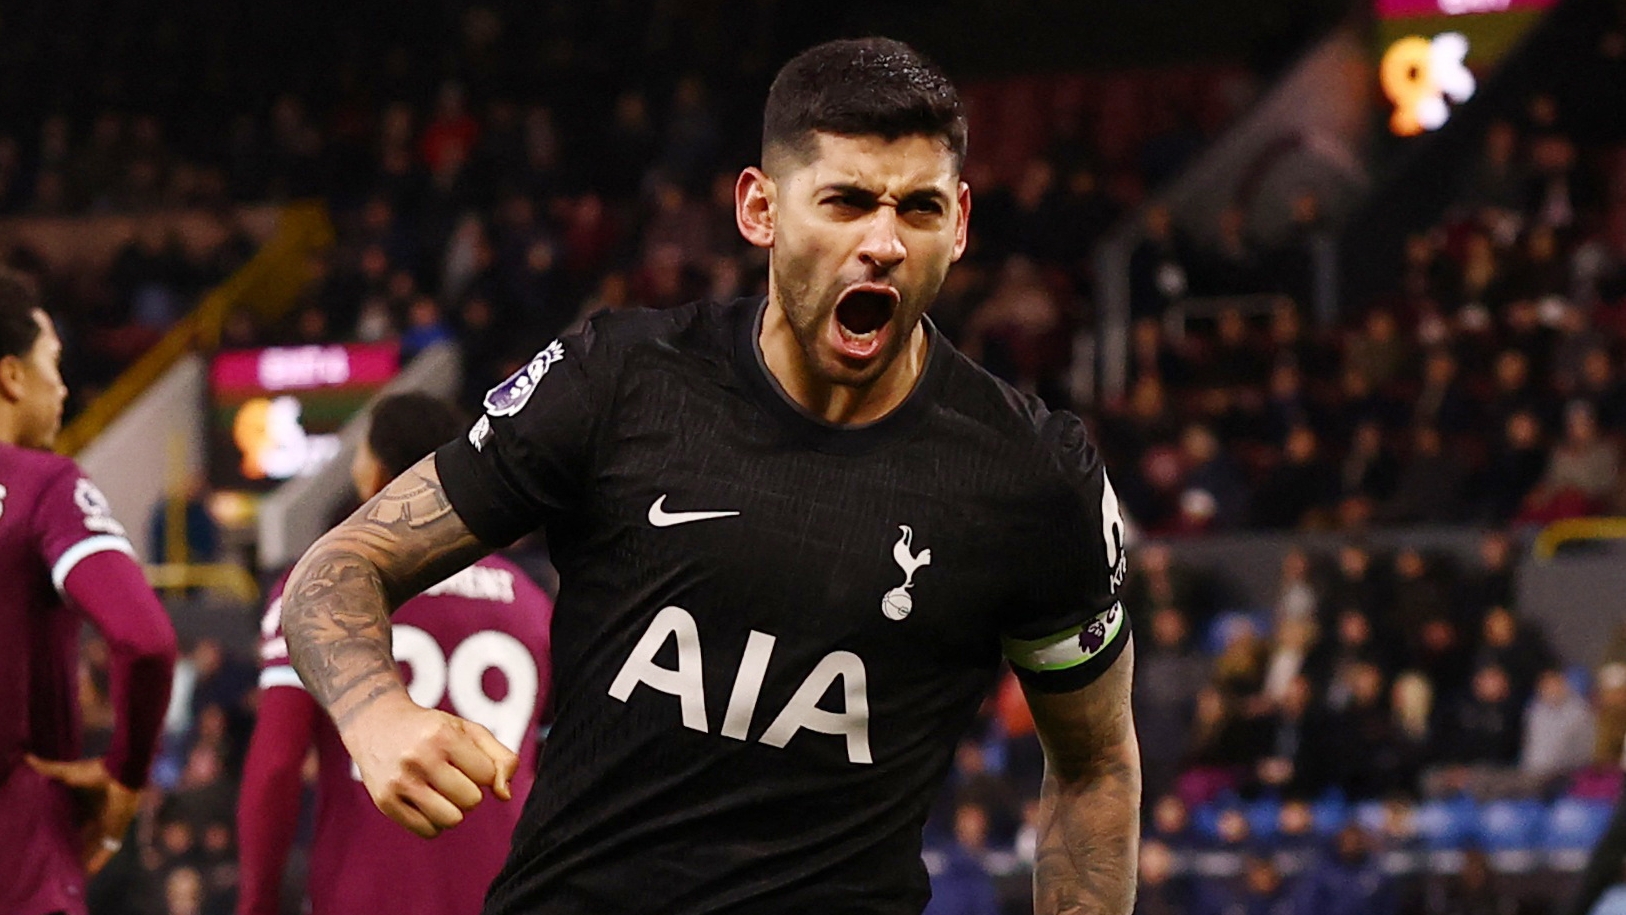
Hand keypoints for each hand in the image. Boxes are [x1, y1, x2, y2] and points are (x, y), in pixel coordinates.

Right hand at [25, 754, 139, 875]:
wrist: (122, 772)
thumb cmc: (96, 771)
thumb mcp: (67, 772)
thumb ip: (48, 768)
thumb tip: (27, 758)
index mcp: (85, 804)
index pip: (71, 822)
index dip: (60, 830)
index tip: (46, 840)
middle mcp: (95, 816)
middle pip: (81, 836)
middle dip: (70, 847)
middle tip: (54, 860)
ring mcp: (106, 825)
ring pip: (92, 847)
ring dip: (82, 858)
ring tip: (67, 872)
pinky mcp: (115, 832)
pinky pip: (106, 851)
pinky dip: (98, 862)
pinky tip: (88, 875)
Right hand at [338, 691, 519, 837]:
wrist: (376, 724)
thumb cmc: (432, 730)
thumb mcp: (468, 730)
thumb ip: (500, 758)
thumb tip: (505, 795)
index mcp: (443, 736)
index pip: (487, 775)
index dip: (482, 771)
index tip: (465, 761)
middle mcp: (419, 758)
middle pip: (471, 801)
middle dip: (469, 792)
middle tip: (453, 778)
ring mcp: (399, 781)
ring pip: (451, 820)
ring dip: (454, 810)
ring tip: (441, 792)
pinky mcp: (385, 802)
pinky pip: (428, 831)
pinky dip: (434, 822)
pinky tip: (425, 802)